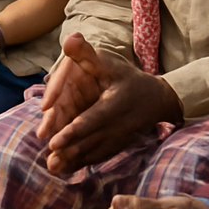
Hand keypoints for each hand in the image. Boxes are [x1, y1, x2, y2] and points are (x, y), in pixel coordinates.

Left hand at [37, 33, 182, 173]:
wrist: (158, 98)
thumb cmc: (128, 77)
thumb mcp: (109, 62)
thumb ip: (86, 53)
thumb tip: (69, 38)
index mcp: (114, 105)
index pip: (91, 120)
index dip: (73, 132)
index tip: (55, 142)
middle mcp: (117, 124)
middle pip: (90, 140)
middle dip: (69, 151)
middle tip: (50, 161)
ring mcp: (119, 137)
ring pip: (94, 151)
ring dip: (74, 161)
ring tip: (54, 169)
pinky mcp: (118, 144)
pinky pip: (100, 155)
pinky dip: (84, 163)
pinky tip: (68, 169)